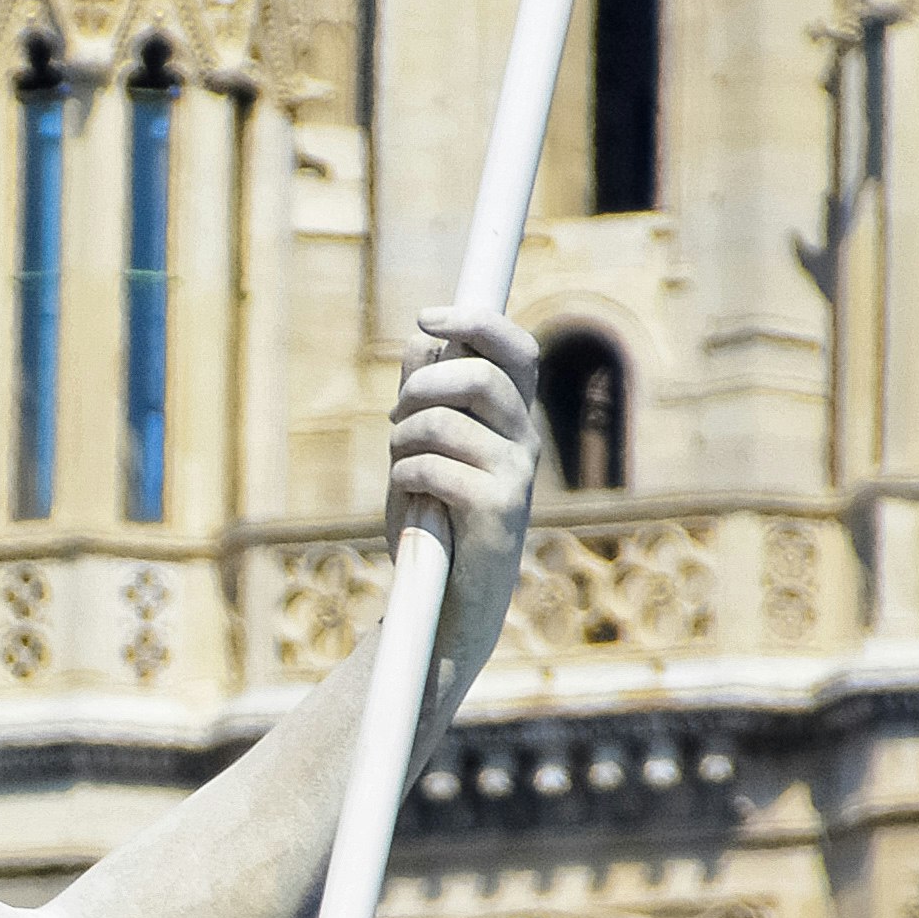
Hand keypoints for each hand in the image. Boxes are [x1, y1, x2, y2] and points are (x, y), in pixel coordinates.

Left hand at [394, 308, 542, 713]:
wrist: (449, 600)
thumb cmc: (437, 519)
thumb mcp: (426, 448)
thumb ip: (427, 394)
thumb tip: (423, 339)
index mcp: (512, 419)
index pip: (516, 349)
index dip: (477, 321)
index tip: (427, 317)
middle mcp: (524, 441)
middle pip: (476, 376)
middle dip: (418, 388)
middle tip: (395, 418)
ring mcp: (515, 476)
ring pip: (442, 422)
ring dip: (402, 440)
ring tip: (401, 466)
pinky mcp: (496, 510)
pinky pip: (432, 467)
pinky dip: (404, 477)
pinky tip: (408, 497)